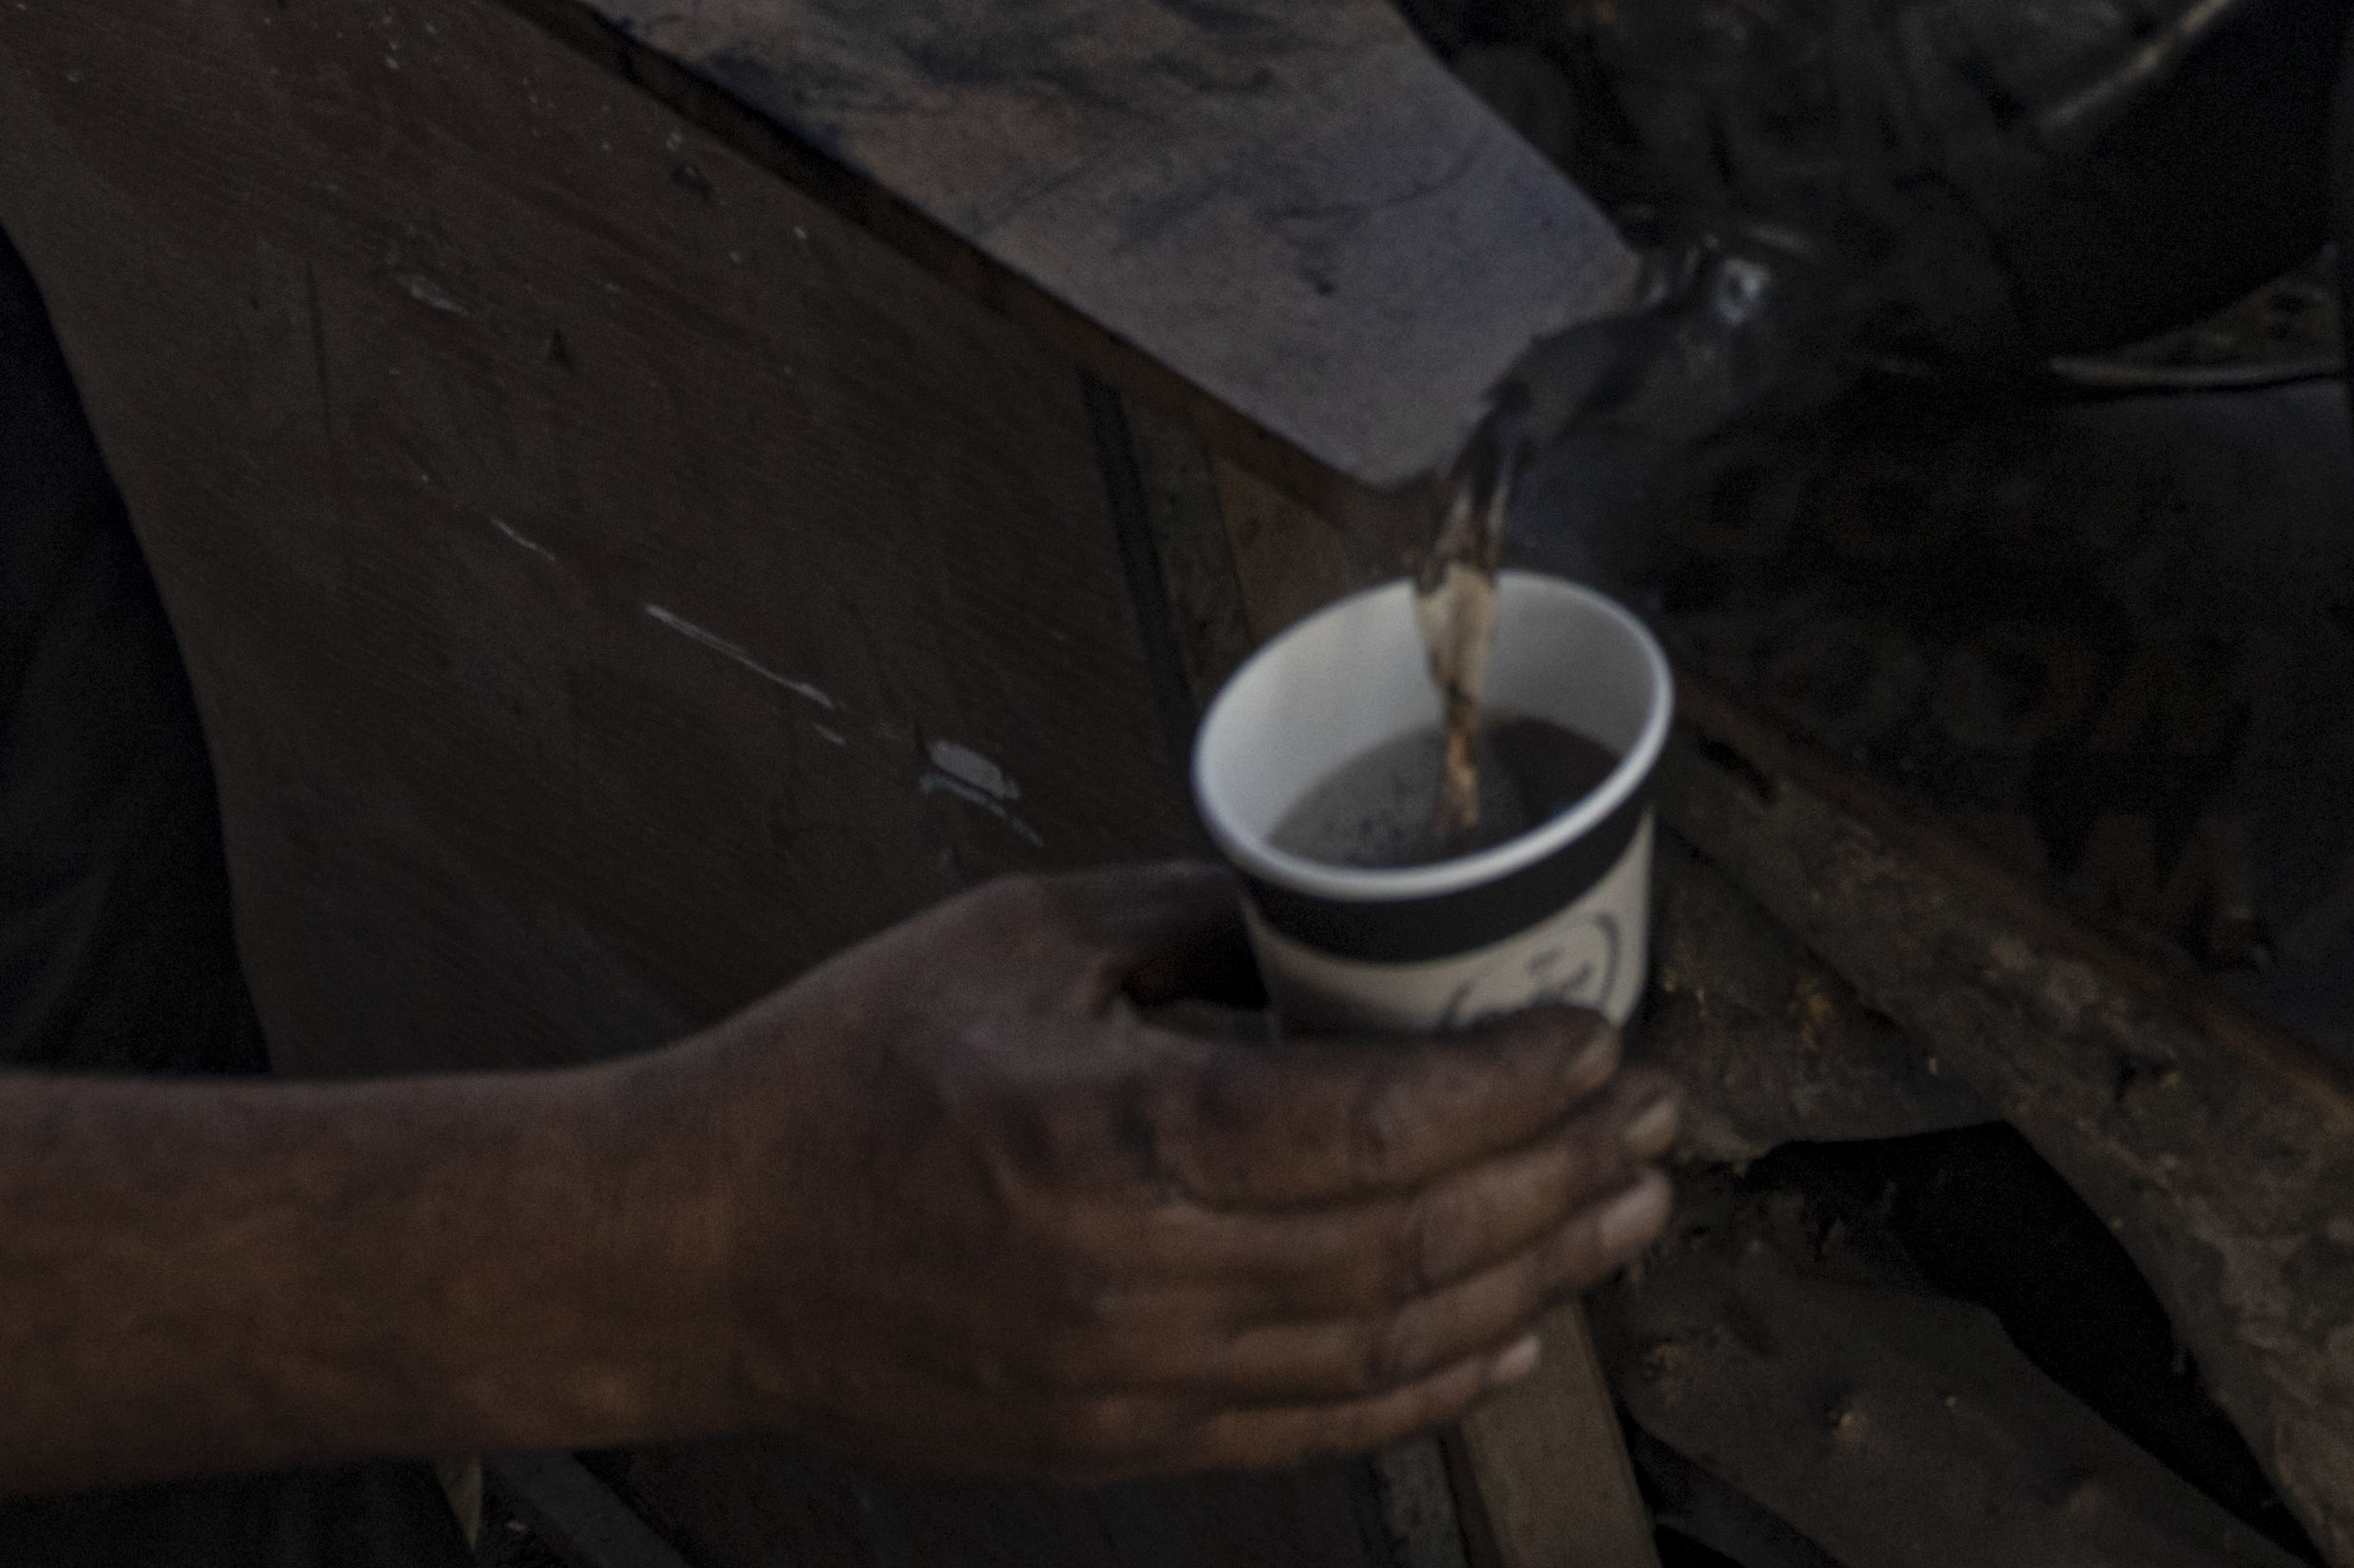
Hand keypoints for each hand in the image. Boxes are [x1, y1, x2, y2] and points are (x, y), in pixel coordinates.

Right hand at [643, 875, 1675, 1480]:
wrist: (693, 1256)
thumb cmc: (841, 1075)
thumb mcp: (1021, 938)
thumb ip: (1199, 918)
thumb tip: (1351, 905)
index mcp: (1112, 1140)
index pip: (1374, 1124)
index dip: (1512, 1086)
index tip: (1600, 1037)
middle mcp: (1133, 1284)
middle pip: (1411, 1245)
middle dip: (1561, 1178)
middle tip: (1660, 1120)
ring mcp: (1126, 1386)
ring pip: (1384, 1350)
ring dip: (1530, 1281)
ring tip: (1625, 1218)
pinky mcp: (1112, 1446)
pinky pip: (1311, 1429)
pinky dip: (1428, 1385)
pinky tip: (1508, 1332)